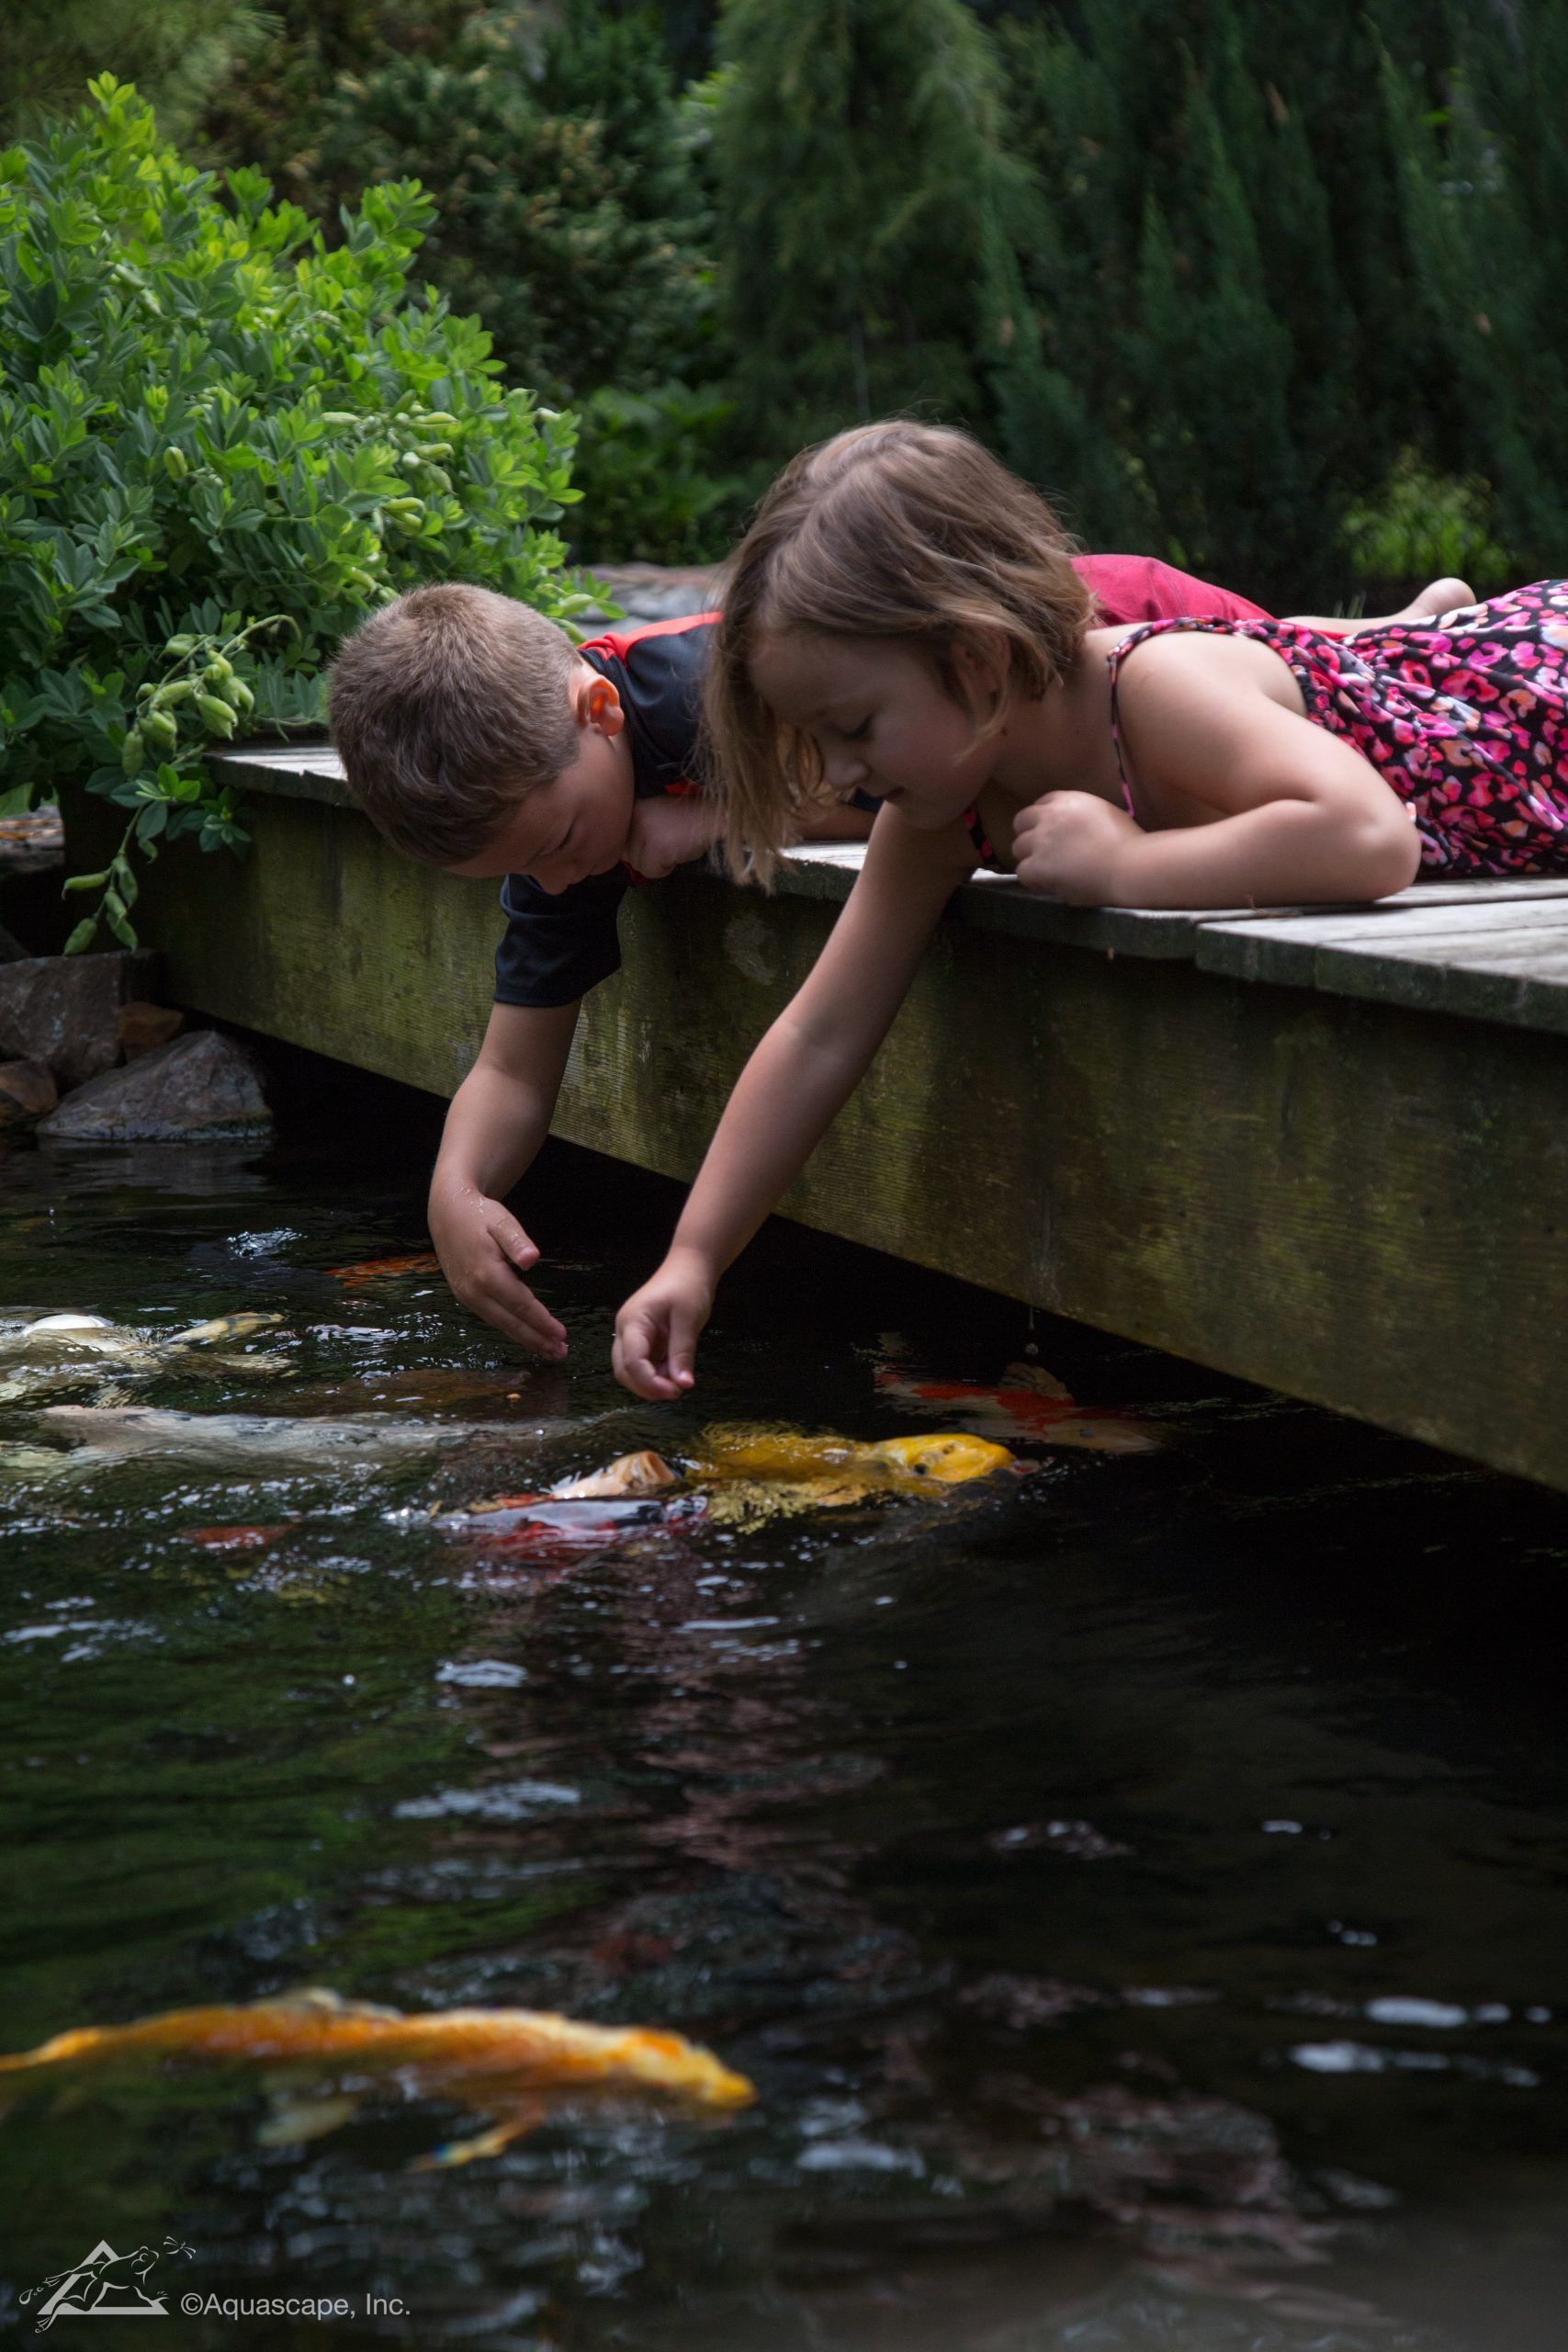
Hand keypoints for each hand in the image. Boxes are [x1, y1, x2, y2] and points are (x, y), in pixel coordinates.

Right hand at [429, 1181, 567, 1358]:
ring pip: (501, 1324)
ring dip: (526, 1339)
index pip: (521, 1304)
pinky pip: (492, 1318)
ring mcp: (467, 1296)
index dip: (541, 1322)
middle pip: (511, 1322)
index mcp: (486, 1274)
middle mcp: (475, 1291)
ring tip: (549, 1351)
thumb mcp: (502, 1221)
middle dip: (537, 1340)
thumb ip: (518, 1241)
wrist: (447, 1213)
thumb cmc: (480, 1215)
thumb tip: (532, 1259)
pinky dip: (511, 1330)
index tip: (562, 1335)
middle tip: (561, 1354)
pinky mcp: (465, 1296)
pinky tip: (525, 1336)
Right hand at [612, 1252, 713, 1399]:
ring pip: (630, 1370)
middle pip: (624, 1370)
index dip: (650, 1383)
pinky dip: (656, 1374)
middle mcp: (625, 1331)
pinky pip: (642, 1364)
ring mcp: (631, 1336)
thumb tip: (683, 1385)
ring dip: (651, 1382)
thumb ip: (682, 1353)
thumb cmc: (688, 1287)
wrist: (689, 1267)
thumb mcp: (688, 1319)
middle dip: (647, 1387)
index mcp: (633, 1322)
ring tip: (677, 1380)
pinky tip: (674, 1372)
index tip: (675, 1392)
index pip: (632, 1361)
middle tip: (677, 1391)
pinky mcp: (642, 1340)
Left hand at [625, 793, 721, 879]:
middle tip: (670, 840)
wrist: (716, 817)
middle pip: (627, 855)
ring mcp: (644, 830)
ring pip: (638, 865)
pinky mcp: (657, 847)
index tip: (659, 836)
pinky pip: (651, 872)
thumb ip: (635, 831)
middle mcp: (633, 814)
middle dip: (648, 854)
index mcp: (632, 804)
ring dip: (658, 862)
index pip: (619, 840)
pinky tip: (678, 851)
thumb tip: (622, 854)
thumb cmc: (688, 820)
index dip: (639, 845)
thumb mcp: (655, 817)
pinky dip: (666, 869)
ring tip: (675, 844)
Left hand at [1011, 791, 1140, 904]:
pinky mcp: (1039, 864)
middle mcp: (1050, 815)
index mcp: (1068, 800)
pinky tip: (1048, 884)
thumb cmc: (1129, 844)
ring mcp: (1042, 839)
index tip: (1051, 835)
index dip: (1043, 822)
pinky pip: (1022, 871)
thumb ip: (1082, 817)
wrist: (1130, 865)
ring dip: (1030, 858)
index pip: (1041, 805)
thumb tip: (1074, 831)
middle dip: (1030, 837)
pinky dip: (1032, 879)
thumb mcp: (1105, 813)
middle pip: (1022, 822)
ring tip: (1047, 871)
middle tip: (1043, 854)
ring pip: (1018, 847)